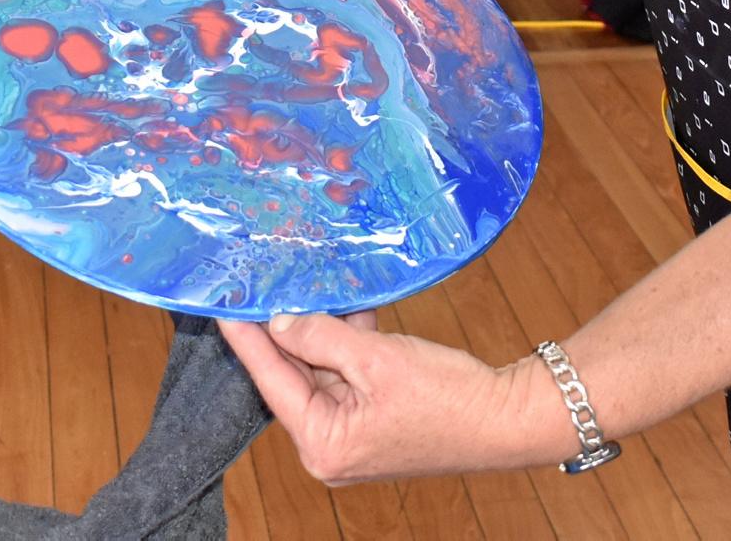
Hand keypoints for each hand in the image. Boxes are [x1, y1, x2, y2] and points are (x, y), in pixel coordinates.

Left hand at [218, 313, 554, 483]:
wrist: (508, 418)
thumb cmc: (448, 398)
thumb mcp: (376, 360)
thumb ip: (322, 336)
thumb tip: (281, 320)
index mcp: (323, 444)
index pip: (271, 380)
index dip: (246, 338)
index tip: (222, 305)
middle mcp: (331, 446)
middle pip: (295, 376)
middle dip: (285, 329)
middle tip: (258, 284)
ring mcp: (353, 434)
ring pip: (322, 370)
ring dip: (320, 330)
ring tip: (299, 285)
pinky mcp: (374, 418)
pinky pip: (348, 374)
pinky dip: (347, 342)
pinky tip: (346, 306)